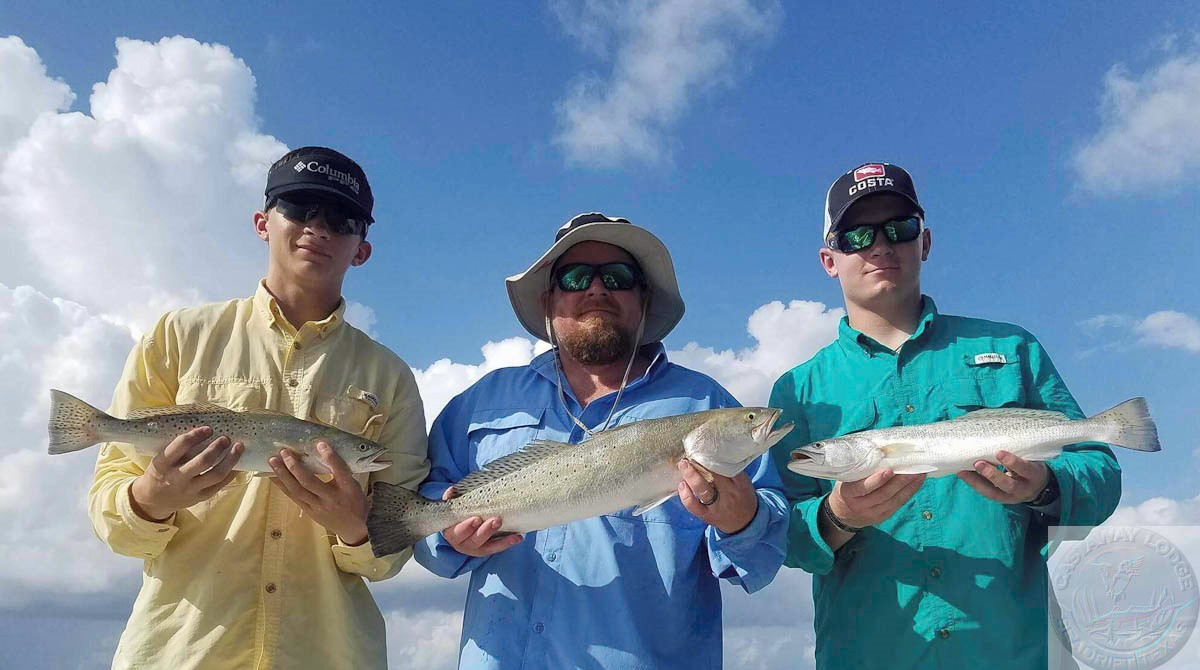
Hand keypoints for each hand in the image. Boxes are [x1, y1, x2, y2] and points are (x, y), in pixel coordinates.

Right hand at [129, 426, 244, 520]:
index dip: (196, 435)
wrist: (154, 500)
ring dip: (230, 459)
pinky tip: (238, 463)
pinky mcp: (200, 497)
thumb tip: (206, 428)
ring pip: (216, 474)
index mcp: (162, 464)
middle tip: (226, 438)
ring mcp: (189, 490)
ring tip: (239, 447)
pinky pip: (220, 485)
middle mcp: (176, 478)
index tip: (208, 428)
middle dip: (217, 447)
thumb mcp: (161, 459)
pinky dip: (232, 472)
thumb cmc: (161, 472)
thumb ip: (178, 448)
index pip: (180, 446)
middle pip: (203, 461)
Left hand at [269, 443, 368, 544]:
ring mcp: (317, 506)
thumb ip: (341, 472)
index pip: (339, 471)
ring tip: (272, 461)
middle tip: (284, 452)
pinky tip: (272, 476)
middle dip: (295, 466)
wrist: (353, 528)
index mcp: (347, 489)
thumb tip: (323, 453)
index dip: (330, 458)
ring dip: (283, 474)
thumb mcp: (354, 486)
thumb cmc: (355, 502)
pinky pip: (292, 497)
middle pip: (309, 482)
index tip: (320, 444)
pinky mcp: (309, 511)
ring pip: (297, 490)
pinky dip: (282, 485)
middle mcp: (331, 499)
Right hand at [438, 486, 522, 556]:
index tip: (477, 519)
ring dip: (500, 540)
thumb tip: (452, 490)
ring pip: (487, 547)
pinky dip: (508, 542)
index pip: (458, 532)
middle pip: (473, 540)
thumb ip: (453, 498)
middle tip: (496, 520)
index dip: (467, 527)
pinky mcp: (486, 549)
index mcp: (452, 532)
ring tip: (513, 533)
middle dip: (485, 531)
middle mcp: (462, 543)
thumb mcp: (454, 505)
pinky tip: (518, 538)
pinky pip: (497, 547)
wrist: (462, 523)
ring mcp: (475, 548)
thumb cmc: (458, 513)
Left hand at [677, 459, 758, 534]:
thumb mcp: (743, 482)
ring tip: (683, 465)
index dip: (713, 457)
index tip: (704, 449)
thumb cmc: (742, 496)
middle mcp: (729, 495)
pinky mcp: (706, 515)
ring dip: (690, 476)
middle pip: (713, 477)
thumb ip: (731, 469)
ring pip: (702, 490)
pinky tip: (682, 484)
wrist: (744, 522)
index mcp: (740, 484)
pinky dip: (685, 494)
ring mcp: (716, 506)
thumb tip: (711, 452)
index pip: (727, 468)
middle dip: (699, 464)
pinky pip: (693, 506)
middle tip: (689, 456)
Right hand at [828, 468, 925, 528]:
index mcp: (848, 494)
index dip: (877, 480)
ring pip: (894, 499)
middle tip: (912, 467)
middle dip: (900, 481)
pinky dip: (910, 492)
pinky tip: (917, 482)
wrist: (843, 514)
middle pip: (884, 494)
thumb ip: (860, 470)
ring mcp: (874, 513)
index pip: (863, 488)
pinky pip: (899, 503)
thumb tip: (882, 453)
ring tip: (920, 473)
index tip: (889, 470)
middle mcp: (861, 506)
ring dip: (909, 486)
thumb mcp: (846, 479)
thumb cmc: (846, 488)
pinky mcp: (884, 516)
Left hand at [957, 451, 1048, 503]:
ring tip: (963, 471)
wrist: (1038, 487)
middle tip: (978, 463)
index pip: (1025, 469)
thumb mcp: (1032, 458)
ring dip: (977, 481)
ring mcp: (1012, 497)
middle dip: (992, 475)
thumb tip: (995, 435)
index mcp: (1035, 475)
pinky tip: (963, 475)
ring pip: (994, 493)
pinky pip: (986, 493)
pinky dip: (974, 484)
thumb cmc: (1031, 465)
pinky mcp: (1001, 499)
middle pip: (1008, 485)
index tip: (999, 453)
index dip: (1013, 462)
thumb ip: (1019, 452)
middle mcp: (1024, 489)